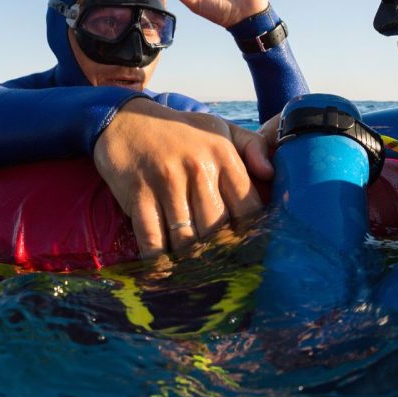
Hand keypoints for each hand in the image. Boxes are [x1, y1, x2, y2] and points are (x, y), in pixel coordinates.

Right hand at [93, 98, 274, 257]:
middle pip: (217, 227)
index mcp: (222, 154)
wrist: (125, 120)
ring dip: (190, 261)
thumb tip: (271, 174)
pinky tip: (163, 273)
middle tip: (221, 270)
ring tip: (196, 276)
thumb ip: (253, 147)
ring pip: (186, 238)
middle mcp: (197, 168)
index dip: (251, 233)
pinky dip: (158, 261)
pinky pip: (152, 238)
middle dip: (220, 252)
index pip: (248, 205)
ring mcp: (166, 182)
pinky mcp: (138, 195)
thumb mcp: (219, 129)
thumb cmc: (180, 131)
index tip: (248, 249)